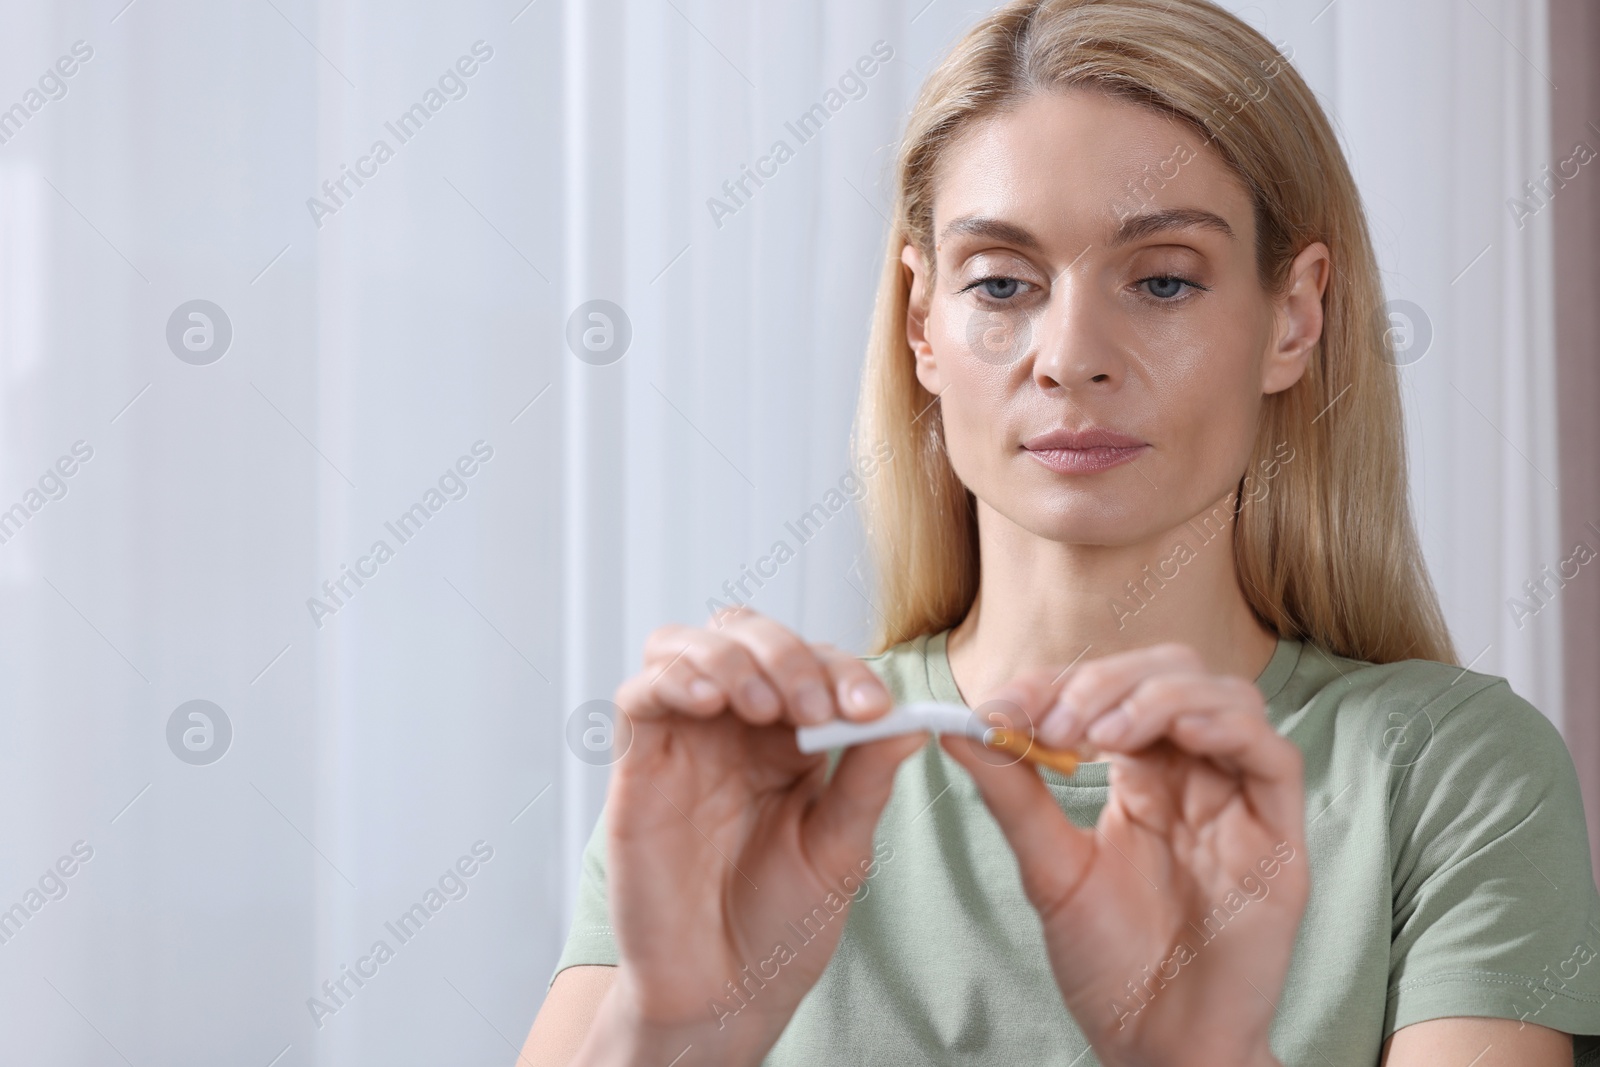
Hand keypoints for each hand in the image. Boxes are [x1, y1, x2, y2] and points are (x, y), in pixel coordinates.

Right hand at [575, 607, 924, 1066]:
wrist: (725, 987)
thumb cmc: (782, 918)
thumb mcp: (840, 848)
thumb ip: (866, 780)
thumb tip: (912, 721)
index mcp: (793, 736)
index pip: (816, 664)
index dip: (846, 672)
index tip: (875, 708)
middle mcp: (735, 725)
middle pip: (750, 634)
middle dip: (790, 655)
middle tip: (817, 707)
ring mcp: (685, 737)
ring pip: (690, 645)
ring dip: (734, 658)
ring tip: (766, 708)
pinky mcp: (640, 761)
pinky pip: (641, 693)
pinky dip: (673, 677)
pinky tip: (706, 700)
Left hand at [940, 643, 1304, 1066]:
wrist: (1154, 1045)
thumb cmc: (1111, 964)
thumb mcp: (1049, 869)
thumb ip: (1012, 795)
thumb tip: (956, 727)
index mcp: (1144, 776)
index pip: (1113, 691)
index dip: (1060, 683)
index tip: (1005, 706)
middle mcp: (1197, 777)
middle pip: (1171, 675)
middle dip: (1108, 683)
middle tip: (1057, 724)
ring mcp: (1241, 803)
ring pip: (1225, 697)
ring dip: (1157, 697)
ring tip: (1101, 736)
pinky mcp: (1280, 839)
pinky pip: (1274, 756)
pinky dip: (1228, 728)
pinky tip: (1178, 735)